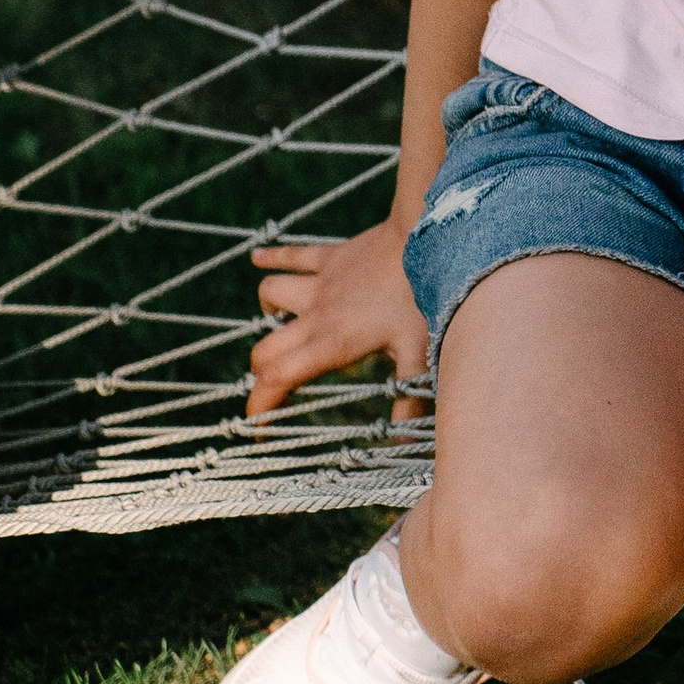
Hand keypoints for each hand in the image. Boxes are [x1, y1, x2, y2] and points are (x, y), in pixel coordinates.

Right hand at [248, 224, 429, 417]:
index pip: (279, 378)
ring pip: (272, 293)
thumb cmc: (424, 297)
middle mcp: (317, 313)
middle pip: (266, 347)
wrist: (425, 236)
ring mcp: (321, 281)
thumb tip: (403, 447)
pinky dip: (273, 257)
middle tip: (272, 387)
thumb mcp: (419, 355)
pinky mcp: (331, 256)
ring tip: (281, 322)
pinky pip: (293, 254)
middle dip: (261, 372)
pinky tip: (258, 258)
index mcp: (332, 343)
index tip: (258, 429)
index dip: (261, 406)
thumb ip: (409, 401)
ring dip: (270, 309)